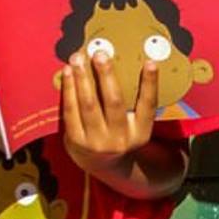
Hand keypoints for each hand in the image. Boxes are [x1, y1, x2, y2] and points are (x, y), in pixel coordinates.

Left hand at [61, 51, 158, 175]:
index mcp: (140, 132)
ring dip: (82, 78)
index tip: (151, 62)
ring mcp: (96, 142)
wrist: (100, 164)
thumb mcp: (136, 125)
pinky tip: (68, 73)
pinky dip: (69, 90)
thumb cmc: (120, 133)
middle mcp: (120, 139)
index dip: (150, 83)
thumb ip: (137, 102)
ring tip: (78, 58)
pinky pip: (71, 111)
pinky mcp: (75, 141)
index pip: (148, 105)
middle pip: (114, 101)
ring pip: (89, 104)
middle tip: (100, 53)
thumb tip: (137, 64)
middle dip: (106, 75)